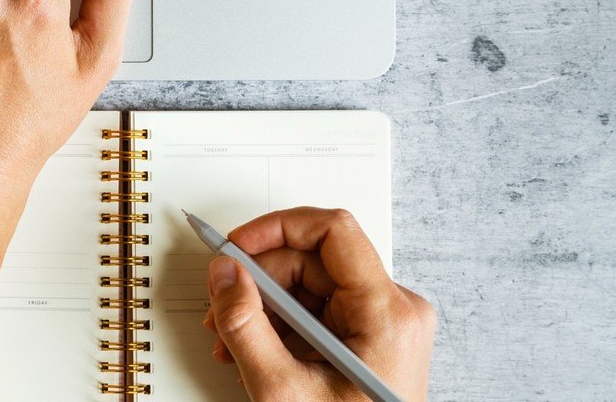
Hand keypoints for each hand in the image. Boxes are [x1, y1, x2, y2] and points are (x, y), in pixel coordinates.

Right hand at [203, 207, 435, 400]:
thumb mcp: (282, 389)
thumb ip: (244, 325)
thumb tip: (223, 274)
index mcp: (387, 313)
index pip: (332, 231)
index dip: (276, 229)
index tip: (235, 247)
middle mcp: (394, 309)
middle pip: (312, 261)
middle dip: (258, 281)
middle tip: (221, 305)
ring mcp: (384, 324)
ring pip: (309, 286)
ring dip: (263, 307)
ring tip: (232, 340)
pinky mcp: (370, 338)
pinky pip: (317, 311)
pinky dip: (281, 325)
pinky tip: (255, 349)